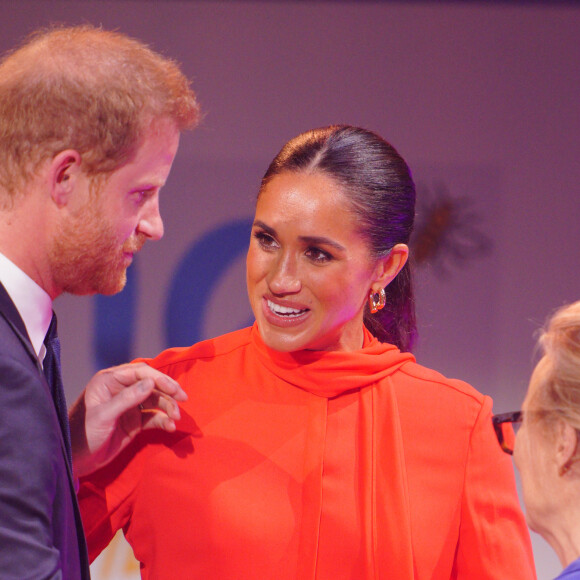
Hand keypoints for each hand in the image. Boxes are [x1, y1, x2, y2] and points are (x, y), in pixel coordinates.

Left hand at [69, 362, 186, 477]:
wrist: (75, 461)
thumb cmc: (81, 434)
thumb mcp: (103, 415)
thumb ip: (127, 398)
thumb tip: (151, 383)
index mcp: (110, 381)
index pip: (140, 372)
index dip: (159, 378)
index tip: (173, 389)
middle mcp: (121, 390)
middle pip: (151, 384)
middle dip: (168, 392)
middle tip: (183, 399)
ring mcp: (129, 406)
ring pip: (156, 401)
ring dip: (168, 408)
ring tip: (176, 419)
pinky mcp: (134, 422)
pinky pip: (153, 417)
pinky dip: (164, 421)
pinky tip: (170, 427)